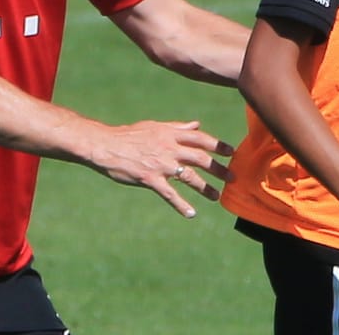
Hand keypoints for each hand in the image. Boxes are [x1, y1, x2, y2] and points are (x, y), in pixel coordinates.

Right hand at [87, 120, 233, 217]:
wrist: (106, 145)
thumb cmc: (130, 135)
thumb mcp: (155, 127)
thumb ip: (178, 128)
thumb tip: (197, 124)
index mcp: (170, 135)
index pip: (200, 139)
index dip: (218, 145)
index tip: (231, 152)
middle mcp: (169, 149)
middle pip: (200, 159)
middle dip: (218, 169)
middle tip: (232, 177)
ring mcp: (161, 165)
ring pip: (189, 177)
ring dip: (205, 188)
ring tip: (216, 196)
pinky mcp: (150, 179)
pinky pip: (169, 194)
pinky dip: (181, 205)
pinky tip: (191, 213)